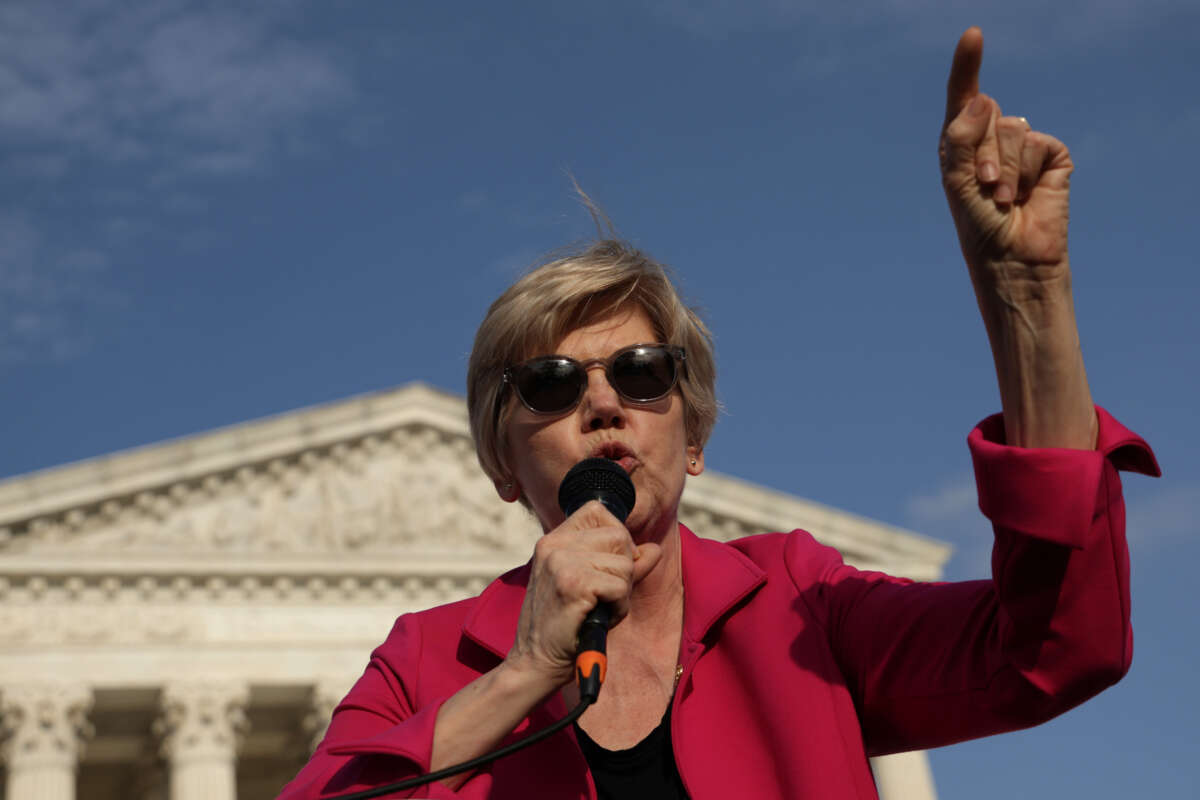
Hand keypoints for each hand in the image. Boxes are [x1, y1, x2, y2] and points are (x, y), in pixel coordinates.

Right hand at [505, 501, 661, 688]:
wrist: (535, 663)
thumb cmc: (563, 626)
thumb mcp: (590, 586)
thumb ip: (623, 565)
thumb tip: (654, 549)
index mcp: (553, 540)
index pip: (598, 511)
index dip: (616, 538)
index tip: (607, 567)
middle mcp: (554, 545)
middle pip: (619, 536)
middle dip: (624, 569)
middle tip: (603, 596)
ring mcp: (561, 562)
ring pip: (625, 563)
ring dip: (622, 592)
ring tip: (598, 609)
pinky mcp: (573, 584)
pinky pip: (620, 586)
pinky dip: (619, 608)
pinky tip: (600, 619)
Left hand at [940, 27, 1071, 277]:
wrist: (1012, 259)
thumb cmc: (978, 226)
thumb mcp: (958, 182)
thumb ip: (961, 140)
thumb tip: (979, 101)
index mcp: (963, 144)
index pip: (965, 99)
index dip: (968, 66)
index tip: (974, 34)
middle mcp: (991, 140)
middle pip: (986, 110)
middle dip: (981, 150)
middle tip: (984, 187)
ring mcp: (1023, 146)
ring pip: (1011, 128)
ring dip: (1003, 167)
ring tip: (1002, 198)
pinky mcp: (1051, 155)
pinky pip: (1036, 141)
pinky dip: (1026, 170)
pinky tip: (1026, 195)